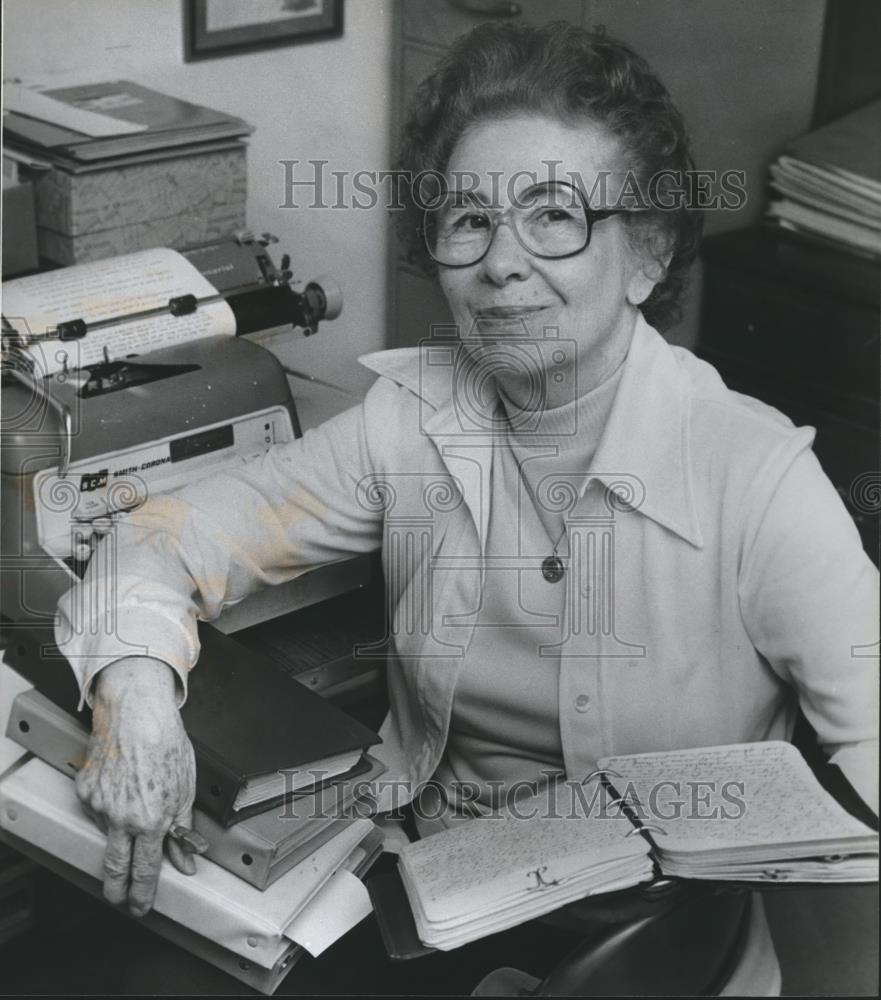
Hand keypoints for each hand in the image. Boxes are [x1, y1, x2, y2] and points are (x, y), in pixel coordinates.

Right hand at [76, 656, 196, 916]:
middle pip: (114, 868)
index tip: (142, 907)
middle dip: (118, 890)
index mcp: (152, 820)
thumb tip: (185, 861)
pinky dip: (109, 806)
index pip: (145, 870)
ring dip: (118, 834)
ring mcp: (99, 806)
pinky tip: (123, 785)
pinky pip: (98, 810)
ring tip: (135, 805)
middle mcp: (122, 818)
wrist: (136, 712)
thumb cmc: (167, 743)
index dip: (143, 894)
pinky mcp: (85, 791)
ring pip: (107, 834)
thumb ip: (182, 828)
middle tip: (122, 901)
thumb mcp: (186, 787)